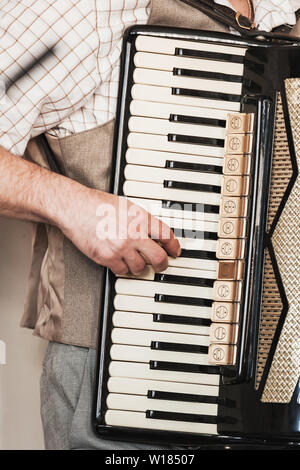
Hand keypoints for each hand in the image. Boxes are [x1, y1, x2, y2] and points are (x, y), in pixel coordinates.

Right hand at [60, 189, 180, 275]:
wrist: (75, 208)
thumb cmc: (97, 205)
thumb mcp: (126, 206)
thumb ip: (141, 219)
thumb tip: (154, 232)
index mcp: (140, 218)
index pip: (166, 235)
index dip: (174, 246)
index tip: (175, 251)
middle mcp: (133, 233)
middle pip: (159, 258)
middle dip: (163, 264)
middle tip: (162, 265)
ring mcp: (120, 247)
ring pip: (141, 268)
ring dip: (140, 267)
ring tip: (137, 262)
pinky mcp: (107, 258)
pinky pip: (122, 271)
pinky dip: (123, 269)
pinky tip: (121, 262)